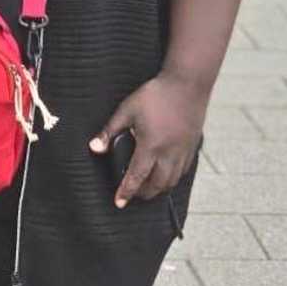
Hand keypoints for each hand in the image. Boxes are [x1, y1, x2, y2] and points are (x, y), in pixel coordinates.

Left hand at [89, 71, 206, 207]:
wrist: (188, 83)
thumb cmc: (157, 94)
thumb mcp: (127, 109)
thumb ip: (109, 131)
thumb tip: (94, 148)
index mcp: (151, 146)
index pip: (136, 177)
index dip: (126, 192)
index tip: (119, 202)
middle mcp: (169, 153)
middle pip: (157, 185)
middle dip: (143, 194)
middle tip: (133, 194)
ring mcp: (183, 151)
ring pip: (172, 181)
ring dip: (159, 188)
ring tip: (148, 186)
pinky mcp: (192, 146)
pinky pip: (183, 170)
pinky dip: (173, 177)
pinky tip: (166, 173)